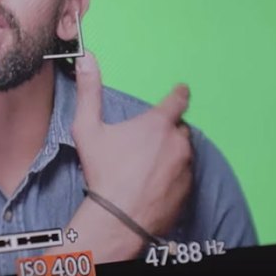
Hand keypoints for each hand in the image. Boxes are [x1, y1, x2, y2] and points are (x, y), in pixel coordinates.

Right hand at [71, 51, 192, 237]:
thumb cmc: (104, 172)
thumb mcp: (88, 128)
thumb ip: (88, 90)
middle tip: (147, 142)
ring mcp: (186, 168)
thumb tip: (87, 57)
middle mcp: (178, 143)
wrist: (119, 218)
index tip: (183, 89)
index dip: (180, 93)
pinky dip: (174, 175)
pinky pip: (185, 176)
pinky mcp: (188, 191)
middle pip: (180, 129)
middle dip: (168, 131)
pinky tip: (155, 183)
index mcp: (158, 124)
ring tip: (149, 165)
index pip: (177, 100)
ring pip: (184, 153)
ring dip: (172, 153)